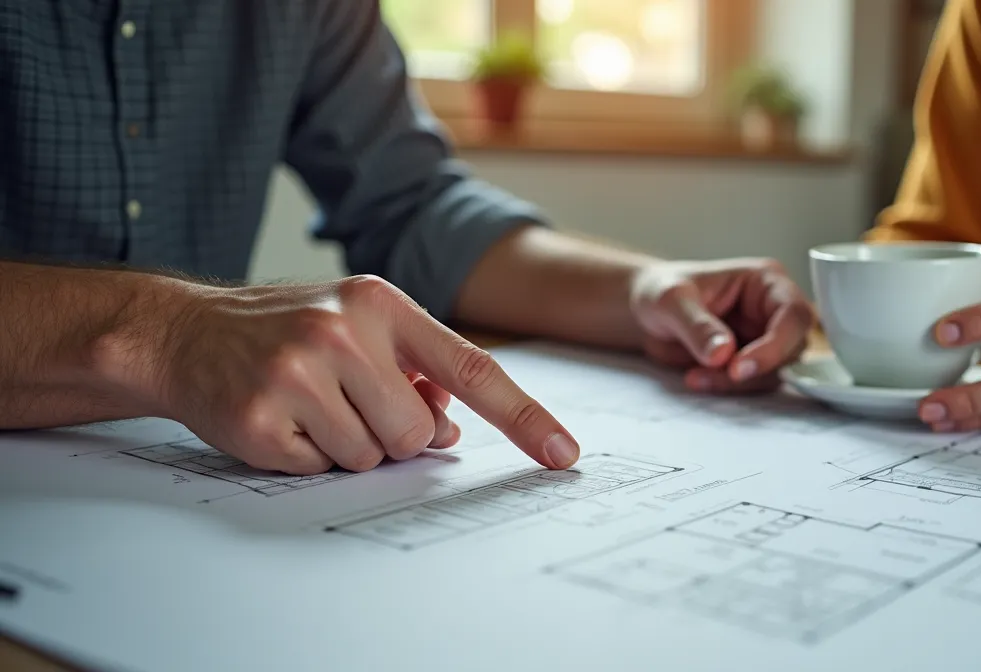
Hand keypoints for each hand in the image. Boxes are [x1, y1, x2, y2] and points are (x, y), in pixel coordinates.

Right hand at [148, 275, 577, 474]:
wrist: (184, 331)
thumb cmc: (286, 331)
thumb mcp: (358, 328)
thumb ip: (415, 372)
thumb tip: (451, 432)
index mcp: (381, 302)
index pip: (471, 368)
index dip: (523, 416)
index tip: (564, 452)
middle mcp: (343, 330)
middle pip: (416, 434)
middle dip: (391, 436)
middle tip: (344, 403)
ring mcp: (299, 372)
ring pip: (371, 458)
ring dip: (346, 447)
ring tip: (308, 406)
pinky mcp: (263, 416)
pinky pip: (319, 470)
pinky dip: (305, 458)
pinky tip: (280, 418)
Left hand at [629, 258, 814, 392]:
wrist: (644, 313)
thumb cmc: (660, 290)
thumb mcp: (671, 301)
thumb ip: (698, 326)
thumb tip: (724, 353)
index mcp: (765, 282)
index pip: (793, 314)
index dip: (776, 344)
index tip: (739, 367)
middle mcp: (772, 310)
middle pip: (792, 348)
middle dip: (756, 369)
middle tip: (719, 374)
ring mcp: (764, 338)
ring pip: (774, 372)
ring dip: (737, 383)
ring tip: (694, 375)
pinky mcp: (751, 363)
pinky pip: (753, 384)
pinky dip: (727, 388)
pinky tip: (695, 378)